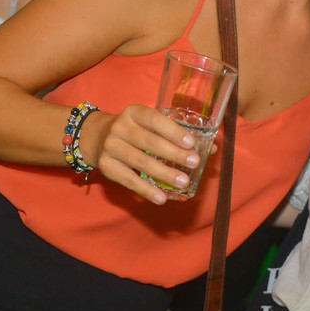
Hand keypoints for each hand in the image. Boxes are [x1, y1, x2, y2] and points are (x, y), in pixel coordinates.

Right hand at [84, 105, 199, 204]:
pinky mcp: (106, 166)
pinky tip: (161, 197)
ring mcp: (111, 147)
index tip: (192, 143)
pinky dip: (146, 190)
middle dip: (174, 154)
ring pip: (141, 162)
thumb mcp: (151, 124)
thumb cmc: (135, 130)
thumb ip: (178, 133)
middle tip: (194, 163)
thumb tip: (212, 148)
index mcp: (134, 112)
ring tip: (183, 182)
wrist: (97, 137)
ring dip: (164, 174)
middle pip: (150, 143)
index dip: (174, 132)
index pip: (155, 120)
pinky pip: (128, 180)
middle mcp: (120, 127)